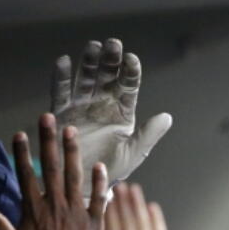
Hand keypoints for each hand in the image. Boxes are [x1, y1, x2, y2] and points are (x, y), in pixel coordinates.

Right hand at [0, 114, 105, 229]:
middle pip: (50, 167)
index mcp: (34, 210)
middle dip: (48, 141)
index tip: (20, 134)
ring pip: (74, 176)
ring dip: (72, 152)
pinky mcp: (94, 223)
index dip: (22, 153)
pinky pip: (98, 198)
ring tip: (71, 131)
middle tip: (47, 118)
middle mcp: (55, 206)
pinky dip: (100, 182)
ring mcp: (76, 213)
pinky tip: (100, 166)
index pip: (26, 174)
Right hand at [52, 38, 172, 196]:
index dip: (130, 72)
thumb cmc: (111, 170)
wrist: (83, 185)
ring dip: (89, 62)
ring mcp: (82, 106)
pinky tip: (64, 62)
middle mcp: (102, 104)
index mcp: (122, 112)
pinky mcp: (61, 113)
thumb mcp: (133, 153)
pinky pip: (60, 92)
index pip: (128, 86)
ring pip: (86, 78)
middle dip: (110, 60)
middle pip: (107, 76)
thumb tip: (167, 117)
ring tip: (93, 47)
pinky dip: (61, 77)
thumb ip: (148, 135)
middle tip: (113, 44)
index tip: (131, 60)